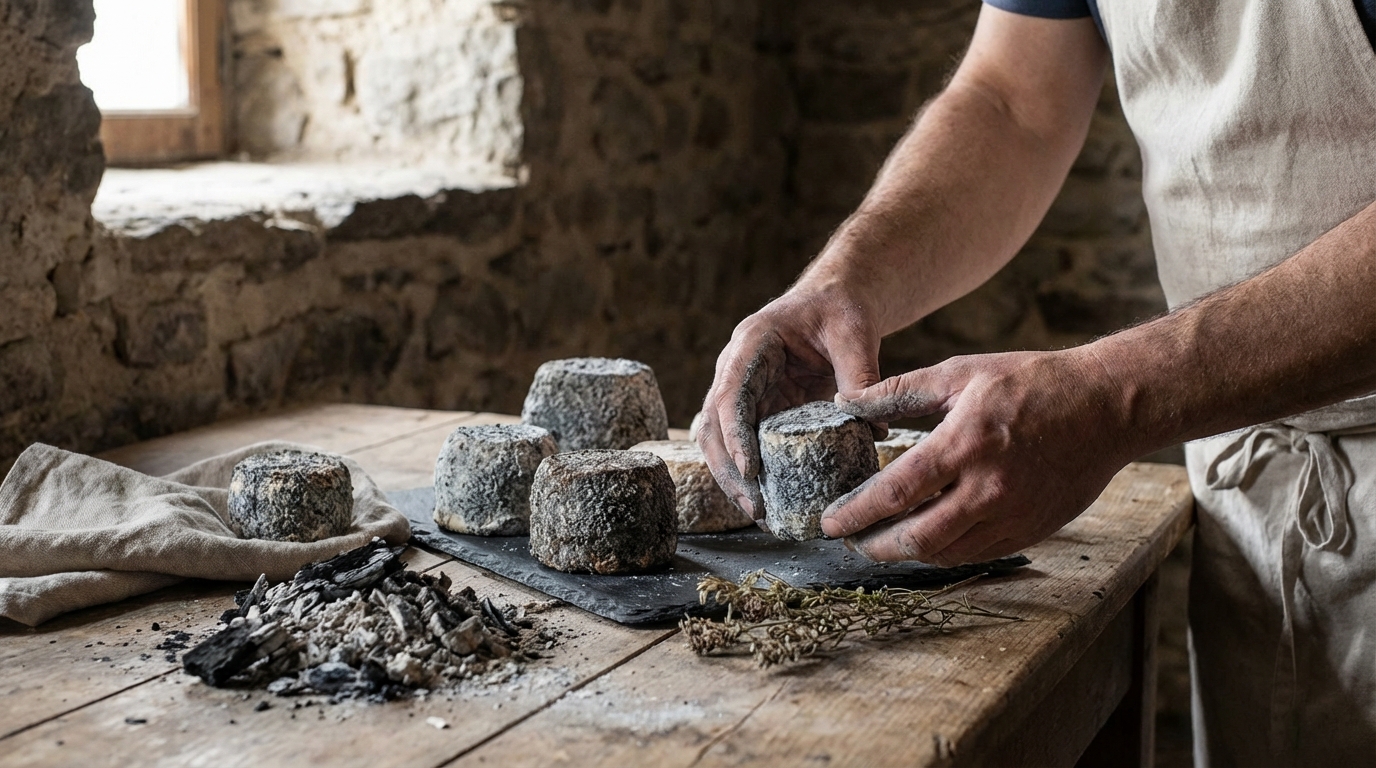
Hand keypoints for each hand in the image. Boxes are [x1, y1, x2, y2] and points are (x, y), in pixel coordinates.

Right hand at [697, 287, 883, 519]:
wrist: (833, 302)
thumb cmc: (839, 309)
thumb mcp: (854, 334)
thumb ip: (859, 376)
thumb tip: (873, 429)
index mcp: (750, 344)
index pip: (730, 395)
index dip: (735, 434)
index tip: (751, 470)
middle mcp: (735, 371)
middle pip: (712, 426)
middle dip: (728, 471)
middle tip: (754, 508)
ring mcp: (743, 393)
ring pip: (719, 442)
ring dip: (733, 480)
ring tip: (760, 515)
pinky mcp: (758, 411)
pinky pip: (743, 446)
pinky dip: (751, 476)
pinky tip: (769, 503)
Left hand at [820, 348, 1138, 564]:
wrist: (1107, 407)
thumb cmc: (1032, 382)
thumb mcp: (962, 372)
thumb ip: (901, 390)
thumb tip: (848, 402)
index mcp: (965, 444)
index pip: (896, 492)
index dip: (856, 513)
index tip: (829, 522)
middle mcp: (988, 487)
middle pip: (916, 537)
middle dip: (874, 546)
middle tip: (849, 540)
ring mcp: (1012, 514)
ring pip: (945, 553)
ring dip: (906, 553)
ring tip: (880, 541)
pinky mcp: (1031, 529)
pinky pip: (976, 553)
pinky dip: (943, 551)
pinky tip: (925, 538)